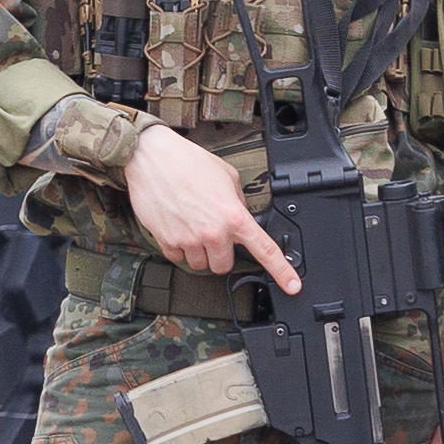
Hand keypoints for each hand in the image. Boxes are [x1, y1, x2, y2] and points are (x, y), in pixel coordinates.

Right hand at [125, 125, 303, 295]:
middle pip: (223, 265)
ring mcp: (188, 239)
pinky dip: (177, 246)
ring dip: (198, 251)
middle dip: (220, 253)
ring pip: (200, 264)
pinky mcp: (166, 241)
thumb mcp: (227, 176)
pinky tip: (176, 225)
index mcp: (234, 216)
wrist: (151, 157)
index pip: (264, 250)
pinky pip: (177, 257)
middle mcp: (213, 232)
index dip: (282, 271)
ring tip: (190, 225)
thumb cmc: (187, 161)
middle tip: (212, 233)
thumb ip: (238, 202)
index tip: (292, 285)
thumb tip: (240, 215)